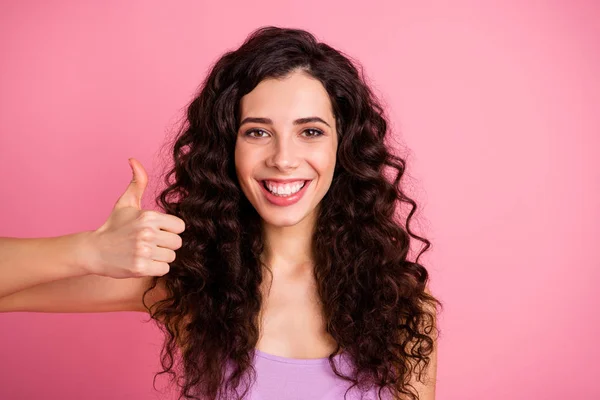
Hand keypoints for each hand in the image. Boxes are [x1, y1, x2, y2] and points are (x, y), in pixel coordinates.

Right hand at [87, 158, 185, 277]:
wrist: (94, 250)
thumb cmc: (114, 226)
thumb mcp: (126, 203)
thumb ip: (137, 182)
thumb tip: (134, 160)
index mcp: (149, 216)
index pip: (180, 227)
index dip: (170, 230)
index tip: (158, 231)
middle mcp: (147, 233)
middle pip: (177, 243)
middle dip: (166, 245)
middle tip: (150, 244)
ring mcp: (143, 251)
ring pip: (171, 257)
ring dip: (160, 257)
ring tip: (145, 252)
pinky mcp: (140, 268)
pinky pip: (164, 269)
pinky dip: (156, 268)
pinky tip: (144, 262)